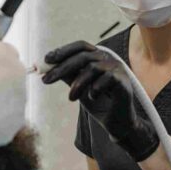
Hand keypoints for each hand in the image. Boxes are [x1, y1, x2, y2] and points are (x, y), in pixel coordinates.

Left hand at [41, 41, 159, 161]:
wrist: (116, 123)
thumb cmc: (98, 103)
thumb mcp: (78, 88)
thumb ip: (68, 76)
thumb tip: (48, 67)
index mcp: (98, 58)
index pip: (80, 46)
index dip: (63, 50)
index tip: (47, 59)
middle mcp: (108, 60)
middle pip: (83, 56)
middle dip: (62, 67)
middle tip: (47, 79)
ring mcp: (117, 69)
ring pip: (92, 68)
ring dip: (78, 84)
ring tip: (71, 98)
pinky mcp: (123, 80)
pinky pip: (106, 79)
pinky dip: (95, 89)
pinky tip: (93, 97)